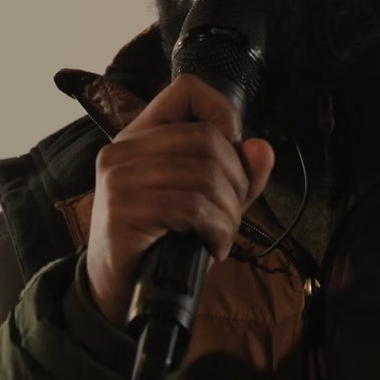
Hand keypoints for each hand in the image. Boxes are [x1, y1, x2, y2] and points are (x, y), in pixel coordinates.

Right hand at [84, 74, 273, 325]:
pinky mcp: (124, 211)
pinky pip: (192, 207)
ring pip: (205, 175)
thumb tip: (261, 149)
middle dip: (236, 181)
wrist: (117, 290)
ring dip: (229, 214)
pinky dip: (217, 231)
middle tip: (232, 214)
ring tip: (222, 235)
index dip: (222, 113)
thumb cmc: (160, 241)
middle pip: (207, 138)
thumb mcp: (202, 201)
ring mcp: (120, 178)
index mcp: (140, 136)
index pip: (187, 90)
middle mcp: (124, 149)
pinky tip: (212, 247)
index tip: (233, 153)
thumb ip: (236, 174)